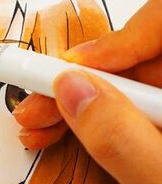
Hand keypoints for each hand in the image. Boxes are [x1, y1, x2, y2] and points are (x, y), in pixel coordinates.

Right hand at [13, 0, 161, 183]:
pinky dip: (87, 117)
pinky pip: (121, 105)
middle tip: (35, 106)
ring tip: (36, 126)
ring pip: (121, 82)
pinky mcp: (156, 124)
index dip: (115, 43)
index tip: (65, 70)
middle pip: (135, 58)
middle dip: (76, 81)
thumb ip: (122, 140)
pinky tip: (60, 130)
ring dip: (72, 101)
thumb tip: (71, 89)